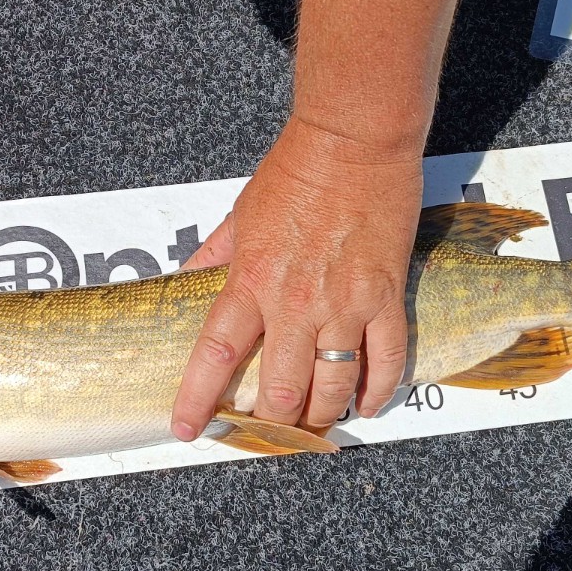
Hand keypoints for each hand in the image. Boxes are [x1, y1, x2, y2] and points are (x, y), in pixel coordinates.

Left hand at [172, 117, 422, 437]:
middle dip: (272, 420)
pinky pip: (385, 360)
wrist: (354, 141)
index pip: (215, 355)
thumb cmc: (296, 170)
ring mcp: (343, 304)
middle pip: (279, 389)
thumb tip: (186, 283)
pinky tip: (366, 404)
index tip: (188, 429)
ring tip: (316, 425)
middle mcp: (293, 303)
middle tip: (269, 428)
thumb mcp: (239, 215)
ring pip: (331, 385)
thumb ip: (214, 257)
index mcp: (250, 281)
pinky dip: (376, 390)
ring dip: (322, 414)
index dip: (198, 400)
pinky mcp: (385, 297)